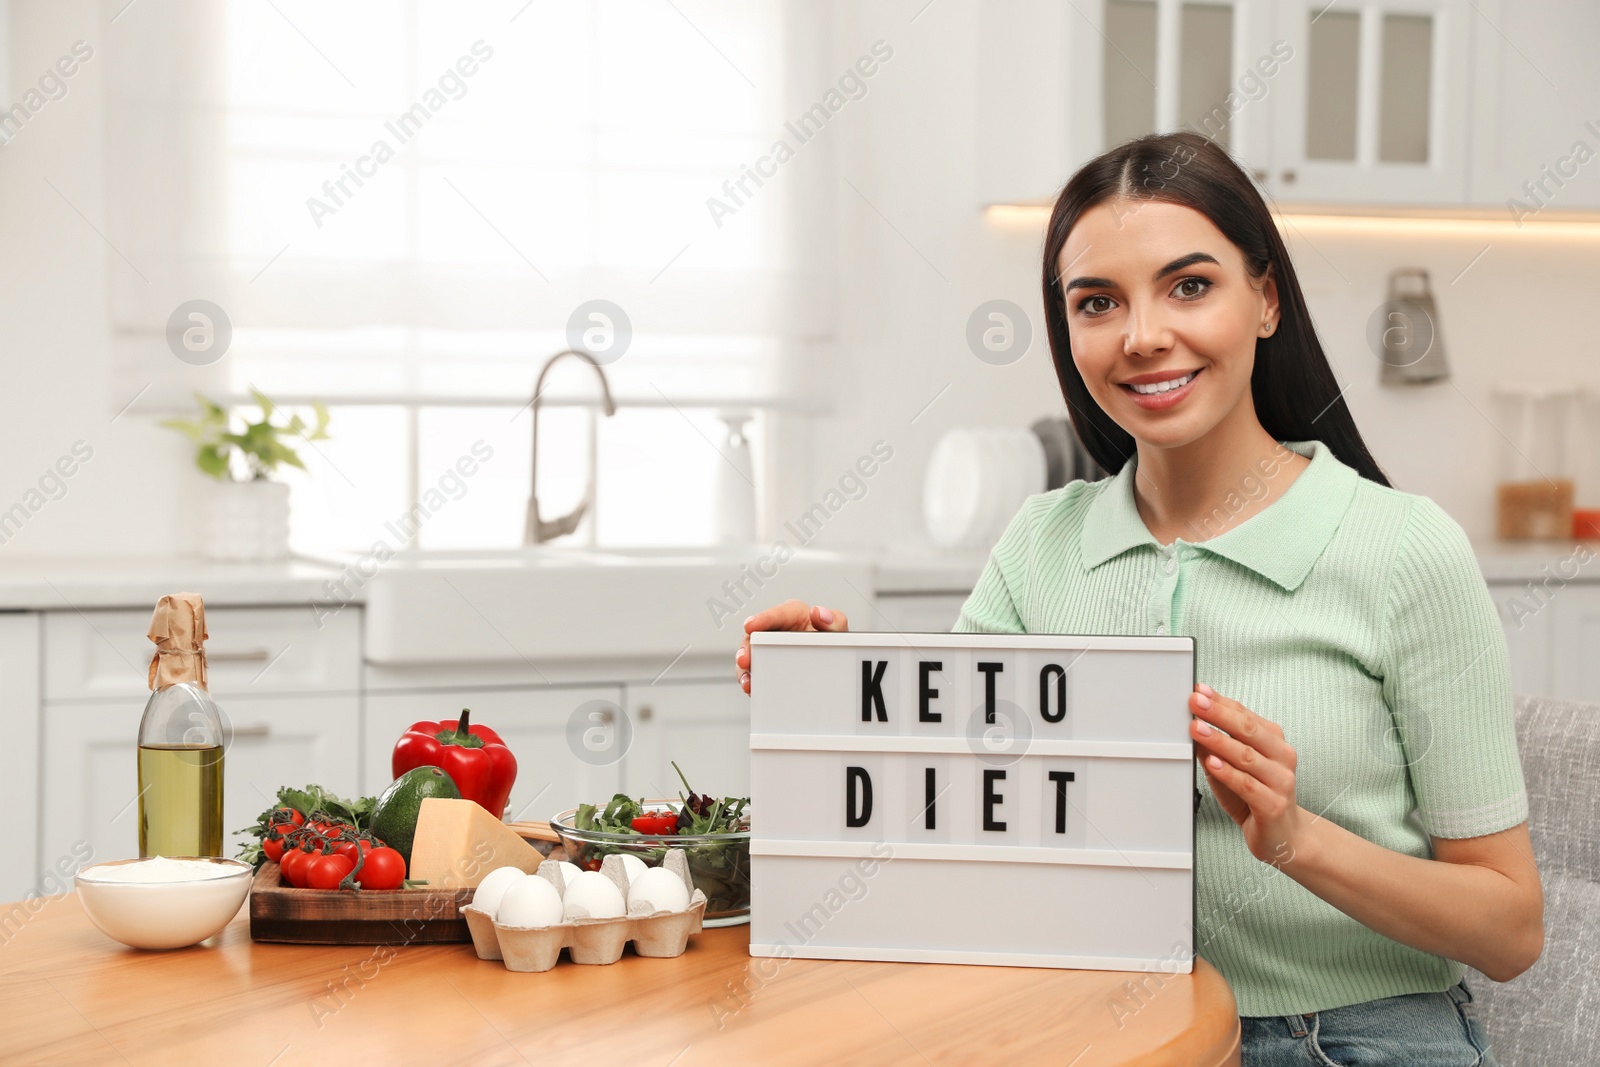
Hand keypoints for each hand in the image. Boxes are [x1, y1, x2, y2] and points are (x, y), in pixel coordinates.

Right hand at [734, 599, 849, 693]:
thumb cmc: (830, 638)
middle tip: (745, 658)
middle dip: (747, 648)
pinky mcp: (766, 665)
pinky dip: (751, 681)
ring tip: (748, 680)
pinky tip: (751, 688)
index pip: (777, 614)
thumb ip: (833, 619)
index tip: (752, 625)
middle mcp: (776, 630)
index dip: (763, 619)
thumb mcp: (836, 626)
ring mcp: (769, 649)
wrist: (832, 660)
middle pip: (755, 636)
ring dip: (745, 669)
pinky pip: (753, 672)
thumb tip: (819, 613)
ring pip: (750, 656)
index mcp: (793, 615)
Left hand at [1190, 682, 1303, 864]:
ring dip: (1218, 740)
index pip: (1245, 715)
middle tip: (1196, 702)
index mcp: (1274, 741)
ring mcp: (1280, 781)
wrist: (1286, 836)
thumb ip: (1219, 745)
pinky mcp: (1273, 805)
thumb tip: (1195, 723)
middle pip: (1248, 730)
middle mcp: (1281, 757)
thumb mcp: (1237, 766)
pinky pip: (1247, 785)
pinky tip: (1212, 763)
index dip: (1220, 702)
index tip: (1199, 691)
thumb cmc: (1258, 797)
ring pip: (1246, 756)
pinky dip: (1228, 773)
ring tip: (1197, 729)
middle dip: (1218, 714)